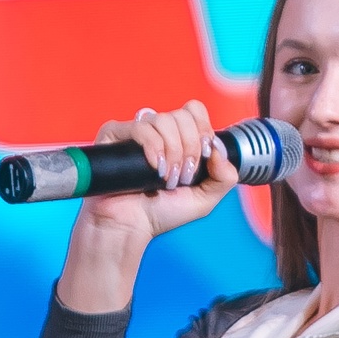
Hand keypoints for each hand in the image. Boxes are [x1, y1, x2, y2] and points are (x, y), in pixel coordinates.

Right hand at [73, 99, 234, 241]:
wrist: (130, 226)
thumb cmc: (161, 213)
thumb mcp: (205, 199)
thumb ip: (224, 176)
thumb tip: (218, 148)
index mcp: (179, 138)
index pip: (194, 111)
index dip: (203, 130)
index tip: (204, 157)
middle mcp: (158, 131)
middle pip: (183, 116)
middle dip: (190, 148)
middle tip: (182, 176)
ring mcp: (135, 132)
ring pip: (163, 120)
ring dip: (172, 152)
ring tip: (166, 178)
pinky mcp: (114, 134)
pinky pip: (141, 127)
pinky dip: (153, 147)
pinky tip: (154, 168)